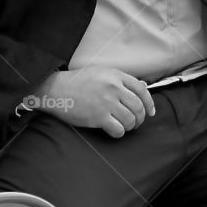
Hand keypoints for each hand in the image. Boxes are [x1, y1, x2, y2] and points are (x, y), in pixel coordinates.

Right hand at [34, 68, 154, 138]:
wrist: (56, 90)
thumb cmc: (78, 82)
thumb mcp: (102, 73)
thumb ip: (121, 79)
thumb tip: (142, 85)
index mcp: (116, 75)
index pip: (142, 90)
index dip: (149, 103)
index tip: (151, 112)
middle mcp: (114, 88)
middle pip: (138, 107)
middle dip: (140, 118)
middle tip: (135, 123)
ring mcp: (106, 102)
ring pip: (130, 119)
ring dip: (130, 126)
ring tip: (124, 126)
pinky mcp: (98, 117)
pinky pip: (118, 129)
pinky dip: (119, 133)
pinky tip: (114, 131)